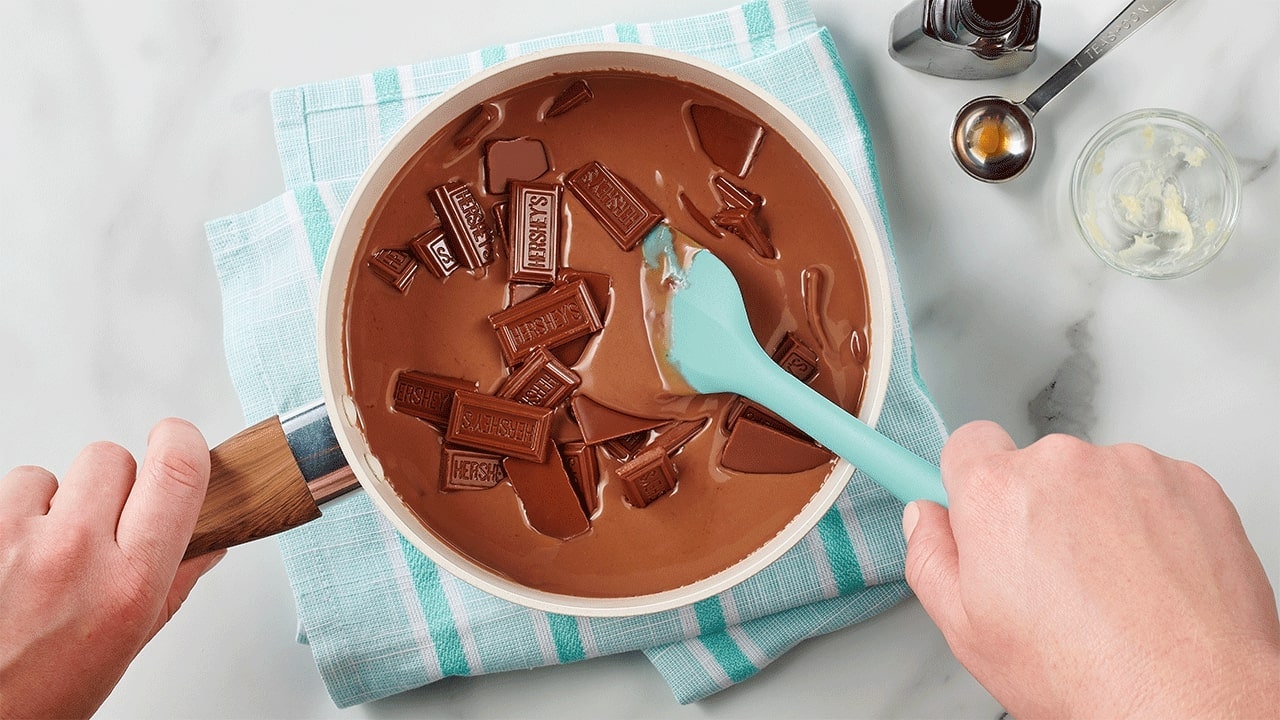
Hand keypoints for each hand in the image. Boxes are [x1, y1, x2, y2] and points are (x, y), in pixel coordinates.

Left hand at [0, 418, 222, 718]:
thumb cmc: (40, 695)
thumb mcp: (126, 645)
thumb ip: (174, 583)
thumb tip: (208, 541)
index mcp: (130, 584)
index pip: (178, 472)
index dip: (182, 442)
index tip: (178, 443)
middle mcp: (74, 555)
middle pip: (112, 458)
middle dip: (114, 483)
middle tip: (103, 526)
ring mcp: (14, 540)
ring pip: (53, 474)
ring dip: (54, 503)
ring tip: (44, 554)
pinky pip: (9, 491)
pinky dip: (13, 516)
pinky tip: (12, 557)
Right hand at [904, 421, 1279, 717]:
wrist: (1192, 695)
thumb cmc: (1088, 673)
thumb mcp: (968, 631)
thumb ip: (930, 558)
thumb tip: (924, 520)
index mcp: (997, 492)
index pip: (967, 444)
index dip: (971, 482)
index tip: (977, 503)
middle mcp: (1063, 464)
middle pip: (1036, 466)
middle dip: (1039, 509)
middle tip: (1054, 576)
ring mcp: (1131, 468)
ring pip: (1097, 478)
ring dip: (1098, 515)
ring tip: (1112, 587)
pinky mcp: (1190, 482)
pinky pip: (1155, 488)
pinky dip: (1152, 523)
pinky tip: (1151, 578)